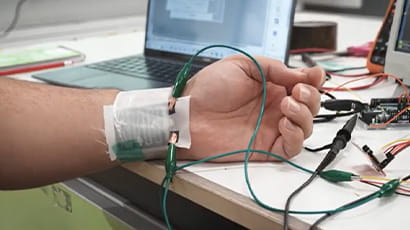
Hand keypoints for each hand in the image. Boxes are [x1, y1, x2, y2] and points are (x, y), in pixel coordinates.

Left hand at [178, 55, 323, 160]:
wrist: (189, 114)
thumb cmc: (209, 88)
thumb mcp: (243, 65)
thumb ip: (274, 68)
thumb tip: (301, 76)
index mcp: (270, 87)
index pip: (302, 85)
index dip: (314, 81)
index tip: (316, 75)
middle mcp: (274, 108)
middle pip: (309, 107)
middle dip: (311, 97)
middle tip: (297, 91)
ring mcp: (270, 128)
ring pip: (305, 127)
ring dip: (305, 115)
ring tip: (287, 105)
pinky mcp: (265, 147)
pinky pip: (291, 147)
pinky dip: (295, 136)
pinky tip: (284, 123)